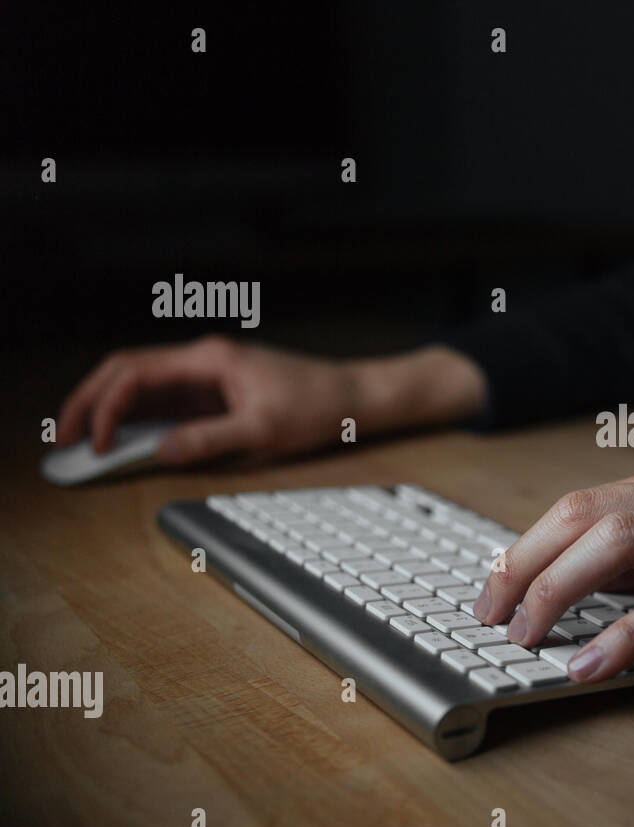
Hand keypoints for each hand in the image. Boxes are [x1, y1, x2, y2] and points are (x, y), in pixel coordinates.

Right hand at [57, 335, 487, 464]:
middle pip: (128, 373)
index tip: (98, 443)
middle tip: (67, 440)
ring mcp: (209, 378)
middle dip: (92, 404)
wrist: (356, 398)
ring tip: (87, 446)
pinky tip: (128, 445)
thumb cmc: (319, 405)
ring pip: (144, 389)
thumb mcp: (265, 429)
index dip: (107, 407)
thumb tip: (164, 451)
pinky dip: (142, 422)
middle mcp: (203, 362)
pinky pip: (168, 405)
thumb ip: (211, 440)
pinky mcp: (218, 395)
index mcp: (210, 359)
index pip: (137, 373)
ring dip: (113, 413)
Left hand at [473, 449, 633, 681]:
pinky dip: (629, 631)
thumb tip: (607, 576)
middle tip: (489, 615)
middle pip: (585, 515)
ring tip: (525, 637)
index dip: (530, 545)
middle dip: (522, 565)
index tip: (498, 586)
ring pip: (621, 545)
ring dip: (557, 593)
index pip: (588, 501)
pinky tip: (595, 662)